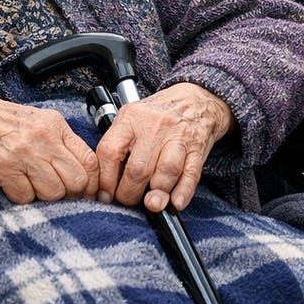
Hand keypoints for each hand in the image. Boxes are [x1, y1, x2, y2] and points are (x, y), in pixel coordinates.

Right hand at [0, 84, 98, 203]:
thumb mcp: (34, 122)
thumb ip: (58, 142)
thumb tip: (83, 174)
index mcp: (54, 124)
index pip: (90, 161)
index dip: (91, 184)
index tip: (85, 194)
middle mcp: (43, 137)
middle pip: (77, 181)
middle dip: (69, 195)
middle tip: (54, 195)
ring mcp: (24, 152)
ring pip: (54, 193)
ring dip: (43, 198)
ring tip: (29, 186)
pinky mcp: (3, 166)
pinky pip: (25, 197)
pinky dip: (20, 198)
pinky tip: (11, 185)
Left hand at [94, 83, 232, 213]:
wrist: (196, 98)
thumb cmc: (158, 114)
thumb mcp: (132, 117)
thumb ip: (119, 144)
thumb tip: (106, 185)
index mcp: (131, 117)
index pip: (110, 152)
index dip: (105, 180)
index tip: (106, 195)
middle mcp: (154, 125)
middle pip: (138, 169)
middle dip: (130, 194)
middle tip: (128, 202)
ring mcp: (178, 136)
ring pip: (165, 172)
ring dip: (157, 195)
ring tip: (151, 204)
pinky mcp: (197, 147)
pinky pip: (191, 174)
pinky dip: (183, 192)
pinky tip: (175, 203)